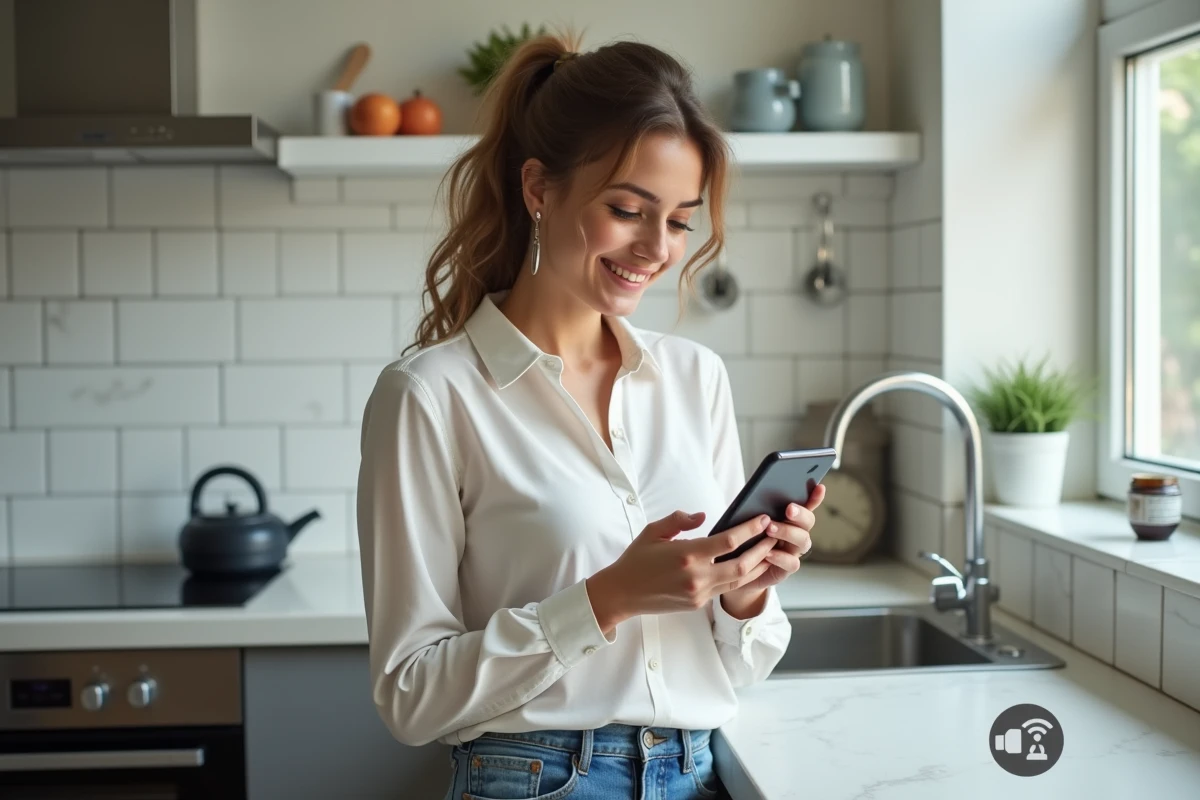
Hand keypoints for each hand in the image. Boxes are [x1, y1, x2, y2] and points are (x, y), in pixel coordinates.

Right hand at [586, 510, 780, 630]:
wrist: (622, 593)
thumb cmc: (636, 559)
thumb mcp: (654, 531)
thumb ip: (680, 520)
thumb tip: (704, 516)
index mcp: (687, 555)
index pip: (728, 541)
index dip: (750, 529)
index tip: (763, 519)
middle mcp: (697, 576)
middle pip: (742, 564)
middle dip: (762, 549)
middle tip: (775, 535)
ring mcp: (699, 593)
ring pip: (738, 580)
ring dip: (757, 566)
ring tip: (770, 551)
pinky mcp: (697, 604)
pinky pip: (724, 589)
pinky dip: (740, 577)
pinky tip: (748, 567)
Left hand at [723, 483, 824, 597]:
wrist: (738, 566)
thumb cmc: (745, 537)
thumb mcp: (749, 519)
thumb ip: (758, 509)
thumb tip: (756, 493)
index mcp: (790, 519)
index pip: (807, 505)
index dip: (815, 497)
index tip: (819, 487)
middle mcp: (797, 533)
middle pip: (808, 522)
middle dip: (800, 514)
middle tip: (788, 509)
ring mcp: (793, 551)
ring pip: (803, 541)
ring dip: (788, 533)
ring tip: (770, 529)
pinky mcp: (786, 568)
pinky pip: (792, 563)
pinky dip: (781, 557)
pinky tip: (768, 553)